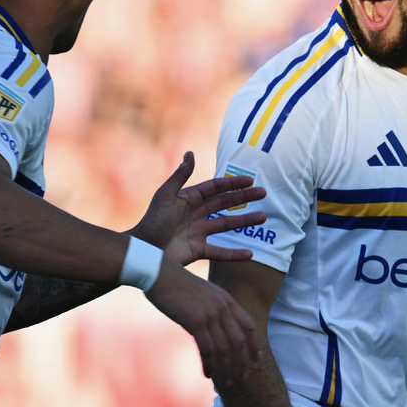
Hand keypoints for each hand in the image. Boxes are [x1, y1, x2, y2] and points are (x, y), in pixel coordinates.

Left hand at [129, 152, 266, 265]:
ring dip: (245, 221)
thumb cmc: (152, 221)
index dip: (233, 183)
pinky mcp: (198, 251)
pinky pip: (220, 251)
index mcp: (189, 199)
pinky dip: (235, 253)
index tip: (250, 180)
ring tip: (263, 217)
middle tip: (263, 193)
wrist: (143, 250)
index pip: (216, 188)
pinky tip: (250, 253)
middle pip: (225, 204)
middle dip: (244, 198)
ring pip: (227, 225)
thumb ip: (180, 176)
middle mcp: (196, 214)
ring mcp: (198, 233)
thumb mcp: (166, 195)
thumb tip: (191, 152)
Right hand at [146, 258, 259, 384]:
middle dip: (241, 363)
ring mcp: (210, 313)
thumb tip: (212, 329)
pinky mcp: (195, 320)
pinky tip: (208, 374)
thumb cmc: (176, 283)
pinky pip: (207, 348)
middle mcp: (222, 306)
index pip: (248, 325)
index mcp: (226, 298)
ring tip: (225, 382)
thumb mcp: (201, 292)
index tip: (254, 361)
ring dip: (225, 369)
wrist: (157, 272)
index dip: (253, 345)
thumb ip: (212, 308)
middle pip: (239, 341)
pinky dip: (209, 364)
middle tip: (241, 378)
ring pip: (224, 348)